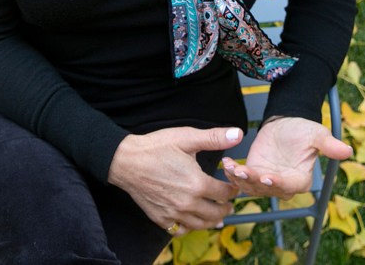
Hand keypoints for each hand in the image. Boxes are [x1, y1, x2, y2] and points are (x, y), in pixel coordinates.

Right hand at [108, 126, 243, 234]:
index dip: (232, 190)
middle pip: (216, 213)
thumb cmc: (156, 147)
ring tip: (216, 215)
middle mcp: (187, 203)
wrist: (126, 161)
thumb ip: (214, 138)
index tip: (233, 187)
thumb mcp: (187, 138)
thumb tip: (238, 134)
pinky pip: (180, 230)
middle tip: (228, 204)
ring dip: (212, 220)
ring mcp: (173, 213)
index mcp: (197, 183)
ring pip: (200, 225)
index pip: (224, 193)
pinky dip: (190, 227)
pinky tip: (192, 219)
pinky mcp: (160, 218)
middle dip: (226, 208)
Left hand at [220, 116, 350, 199]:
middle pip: (268, 189)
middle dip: (256, 182)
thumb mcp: (317, 135)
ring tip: (231, 168)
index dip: (279, 183)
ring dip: (241, 179)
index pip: (290, 186)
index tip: (268, 177)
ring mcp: (267, 181)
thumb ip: (329, 145)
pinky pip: (242, 179)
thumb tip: (348, 150)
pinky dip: (233, 174)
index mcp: (301, 180)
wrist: (286, 123)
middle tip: (244, 172)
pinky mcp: (253, 174)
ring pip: (253, 187)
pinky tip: (225, 165)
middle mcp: (283, 185)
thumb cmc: (304, 130)